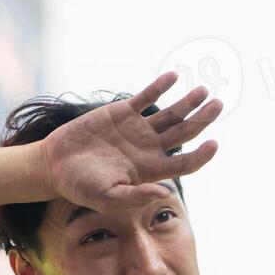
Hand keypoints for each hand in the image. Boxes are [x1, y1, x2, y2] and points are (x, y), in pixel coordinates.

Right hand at [42, 70, 221, 211]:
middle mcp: (150, 148)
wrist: (56, 165)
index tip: (214, 144)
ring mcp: (138, 129)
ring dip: (188, 102)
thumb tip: (165, 194)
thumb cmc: (81, 187)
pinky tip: (174, 76)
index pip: (185, 162)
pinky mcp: (122, 113)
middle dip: (202, 118)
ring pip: (170, 113)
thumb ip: (136, 196)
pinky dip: (160, 86)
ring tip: (204, 90)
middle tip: (218, 104)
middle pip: (184, 132)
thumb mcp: (108, 197)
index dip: (201, 155)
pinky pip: (146, 97)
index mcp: (151, 170)